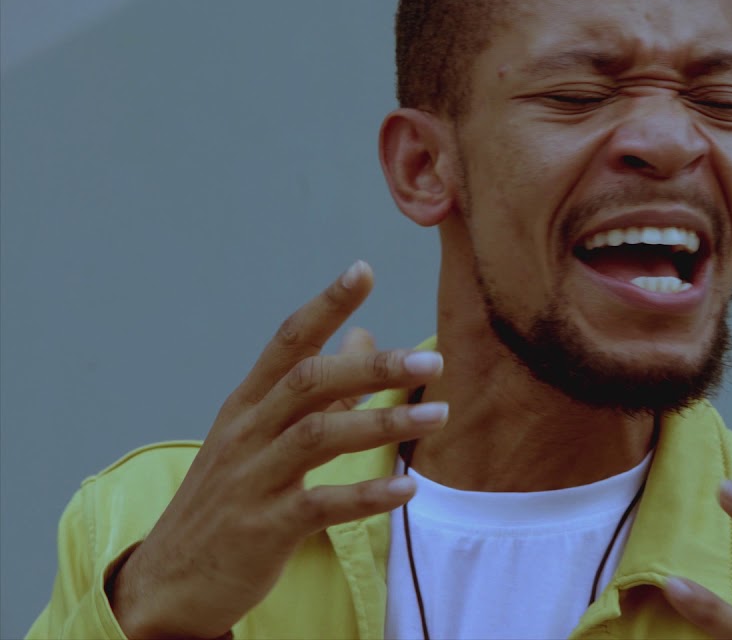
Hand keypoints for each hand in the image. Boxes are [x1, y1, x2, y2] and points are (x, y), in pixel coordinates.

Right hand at [110, 261, 447, 638]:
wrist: (170, 581)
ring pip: (319, 436)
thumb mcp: (262, 436)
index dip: (326, 305)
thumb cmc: (229, 499)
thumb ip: (319, 390)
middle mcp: (247, 433)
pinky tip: (406, 489)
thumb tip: (365, 336)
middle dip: (372, 367)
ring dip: (382, 424)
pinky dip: (365, 495)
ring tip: (439, 416)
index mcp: (248, 405)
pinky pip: (320, 505)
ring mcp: (252, 479)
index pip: (288, 341)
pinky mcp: (263, 528)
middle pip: (310, 382)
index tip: (363, 270)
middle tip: (431, 363)